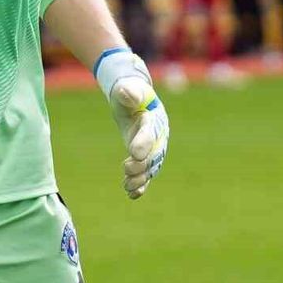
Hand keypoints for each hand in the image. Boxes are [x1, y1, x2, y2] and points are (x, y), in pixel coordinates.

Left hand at [95, 49, 168, 198]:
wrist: (132, 99)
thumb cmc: (128, 91)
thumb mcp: (126, 88)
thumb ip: (128, 92)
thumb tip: (125, 92)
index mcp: (154, 118)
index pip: (150, 132)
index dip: (143, 143)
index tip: (134, 153)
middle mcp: (157, 136)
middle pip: (153, 155)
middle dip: (141, 165)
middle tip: (126, 168)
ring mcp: (152, 148)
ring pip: (149, 168)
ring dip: (140, 178)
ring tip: (127, 185)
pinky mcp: (144, 157)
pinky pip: (145, 174)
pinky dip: (140, 185)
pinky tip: (131, 194)